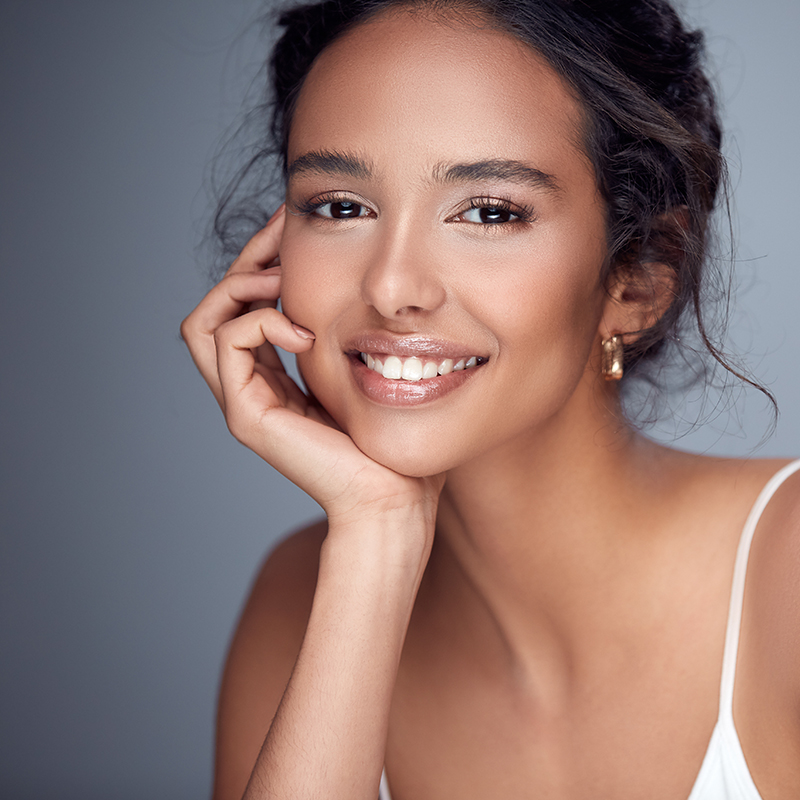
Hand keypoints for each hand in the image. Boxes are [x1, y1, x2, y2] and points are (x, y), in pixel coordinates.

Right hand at [180, 207, 443, 526]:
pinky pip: (226, 342)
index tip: (292, 224)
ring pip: (204, 321)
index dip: (263, 261)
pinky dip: (259, 320)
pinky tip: (304, 329)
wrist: (395, 495)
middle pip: (218, 306)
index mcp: (277, 376)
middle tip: (282, 227)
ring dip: (240, 285)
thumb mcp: (363, 369)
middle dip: (248, 259)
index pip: (247, 307)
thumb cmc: (390, 438)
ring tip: (285, 280)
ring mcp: (244, 401)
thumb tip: (358, 283)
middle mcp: (253, 386)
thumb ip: (343, 334)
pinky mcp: (246, 414)